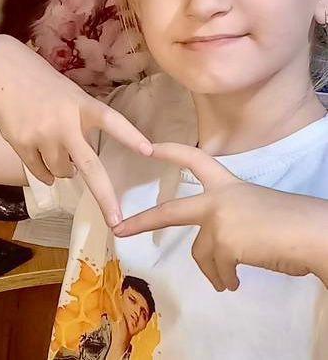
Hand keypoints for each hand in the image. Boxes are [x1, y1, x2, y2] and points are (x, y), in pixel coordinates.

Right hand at [0, 35, 152, 225]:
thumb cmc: (36, 79)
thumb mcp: (67, 91)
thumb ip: (78, 118)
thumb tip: (78, 160)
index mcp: (81, 104)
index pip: (112, 121)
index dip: (130, 136)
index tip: (149, 151)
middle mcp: (65, 123)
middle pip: (90, 166)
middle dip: (105, 197)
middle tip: (115, 220)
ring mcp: (42, 136)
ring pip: (62, 172)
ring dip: (64, 171)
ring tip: (57, 153)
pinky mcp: (21, 144)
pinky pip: (40, 172)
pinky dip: (44, 173)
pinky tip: (41, 160)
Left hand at [113, 143, 327, 290]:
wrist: (313, 233)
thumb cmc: (292, 223)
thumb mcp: (256, 211)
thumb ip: (232, 220)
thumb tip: (223, 249)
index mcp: (228, 185)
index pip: (195, 159)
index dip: (171, 151)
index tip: (148, 146)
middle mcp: (218, 198)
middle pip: (171, 211)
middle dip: (142, 221)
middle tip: (120, 229)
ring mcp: (217, 219)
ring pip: (200, 252)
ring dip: (213, 270)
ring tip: (228, 281)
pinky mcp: (222, 242)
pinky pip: (216, 269)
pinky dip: (225, 279)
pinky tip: (235, 282)